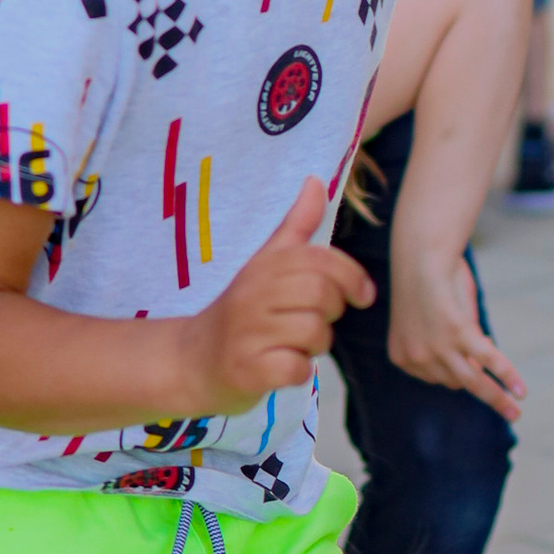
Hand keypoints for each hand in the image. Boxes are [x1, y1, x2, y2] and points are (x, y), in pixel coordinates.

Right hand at [182, 179, 372, 409]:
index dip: (352, 276)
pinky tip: (283, 367)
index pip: (320, 261)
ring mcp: (246, 333)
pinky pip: (296, 369)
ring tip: (295, 344)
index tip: (362, 295)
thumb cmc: (240, 312)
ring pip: (314, 332)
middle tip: (317, 321)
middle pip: (321, 295)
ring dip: (316, 345)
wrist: (191, 360)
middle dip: (332, 313)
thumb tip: (316, 181)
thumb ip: (295, 226)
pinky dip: (299, 372)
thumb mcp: (263, 264)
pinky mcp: (246, 370)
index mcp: (263, 266)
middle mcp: (252, 294)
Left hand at [388, 249, 526, 423]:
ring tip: (514, 412)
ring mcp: (436, 347)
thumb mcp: (436, 317)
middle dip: (474, 374)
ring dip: (497, 399)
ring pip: (472, 383)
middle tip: (502, 393)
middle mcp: (416, 358)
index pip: (437, 377)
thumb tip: (477, 365)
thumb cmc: (429, 279)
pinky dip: (507, 376)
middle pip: (454, 381)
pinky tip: (521, 391)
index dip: (459, 367)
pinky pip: (488, 360)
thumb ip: (451, 343)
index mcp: (402, 356)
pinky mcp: (456, 333)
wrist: (421, 252)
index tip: (469, 356)